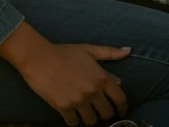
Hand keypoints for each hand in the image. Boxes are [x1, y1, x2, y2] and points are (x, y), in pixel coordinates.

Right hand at [0, 23, 130, 124]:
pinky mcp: (64, 108)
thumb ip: (110, 53)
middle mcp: (92, 91)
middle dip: (104, 113)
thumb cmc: (64, 52)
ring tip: (84, 111)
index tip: (120, 111)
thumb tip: (128, 50)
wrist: (40, 58)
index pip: (119, 99)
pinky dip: (73, 119)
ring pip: (91, 121)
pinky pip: (73, 122)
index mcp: (101, 77)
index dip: (122, 108)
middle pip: (106, 114)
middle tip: (98, 110)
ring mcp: (78, 101)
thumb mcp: (89, 50)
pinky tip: (71, 113)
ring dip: (89, 118)